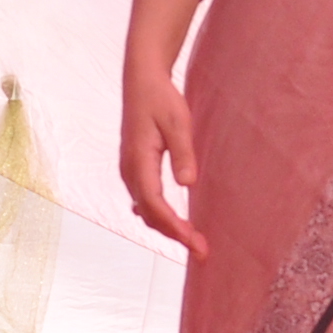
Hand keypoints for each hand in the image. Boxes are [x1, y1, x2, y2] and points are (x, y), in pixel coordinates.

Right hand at [119, 65, 202, 256]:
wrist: (142, 81)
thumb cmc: (160, 98)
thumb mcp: (177, 122)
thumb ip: (183, 152)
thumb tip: (188, 183)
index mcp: (138, 162)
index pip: (155, 205)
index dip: (175, 227)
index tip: (195, 242)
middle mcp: (129, 171)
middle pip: (150, 215)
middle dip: (174, 235)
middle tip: (202, 251)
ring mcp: (130, 171)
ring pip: (146, 210)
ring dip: (167, 228)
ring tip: (193, 241)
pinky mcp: (135, 169)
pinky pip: (145, 201)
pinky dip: (159, 216)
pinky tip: (174, 223)